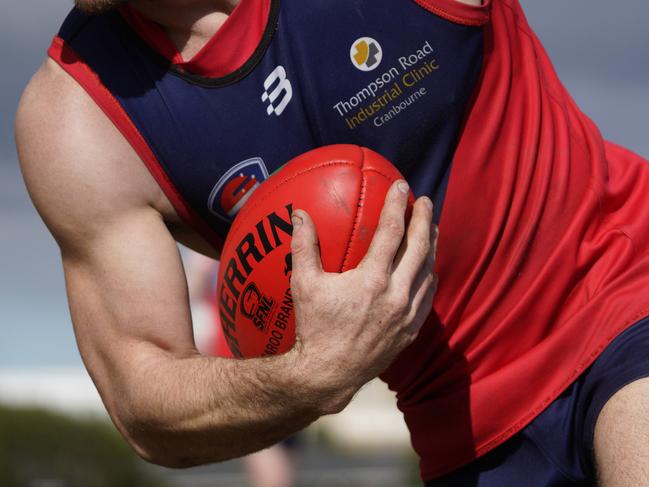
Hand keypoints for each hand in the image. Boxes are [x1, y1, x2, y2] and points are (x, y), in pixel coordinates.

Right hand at [288, 180, 437, 413]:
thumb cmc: (314, 329)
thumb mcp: (303, 285)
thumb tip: (299, 214)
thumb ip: (303, 246)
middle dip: (424, 219)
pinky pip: (429, 296)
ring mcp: (407, 315)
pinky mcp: (411, 330)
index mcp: (372, 281)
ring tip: (430, 227)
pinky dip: (430, 275)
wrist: (329, 374)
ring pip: (429, 270)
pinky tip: (427, 267)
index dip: (398, 205)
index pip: (392, 232)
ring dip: (431, 245)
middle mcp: (396, 295)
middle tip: (424, 200)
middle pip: (419, 247)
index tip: (401, 186)